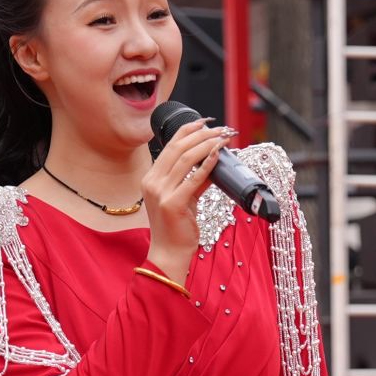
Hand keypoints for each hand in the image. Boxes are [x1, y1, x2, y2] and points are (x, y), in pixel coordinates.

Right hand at [142, 118, 228, 280]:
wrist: (168, 254)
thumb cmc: (176, 228)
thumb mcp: (184, 199)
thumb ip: (194, 181)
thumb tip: (212, 163)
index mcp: (151, 178)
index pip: (169, 146)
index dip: (188, 130)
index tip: (205, 122)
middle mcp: (152, 182)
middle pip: (178, 148)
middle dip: (202, 134)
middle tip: (221, 129)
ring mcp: (161, 193)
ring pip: (186, 159)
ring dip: (208, 144)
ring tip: (224, 138)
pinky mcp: (173, 204)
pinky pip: (194, 179)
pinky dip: (207, 164)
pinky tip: (218, 154)